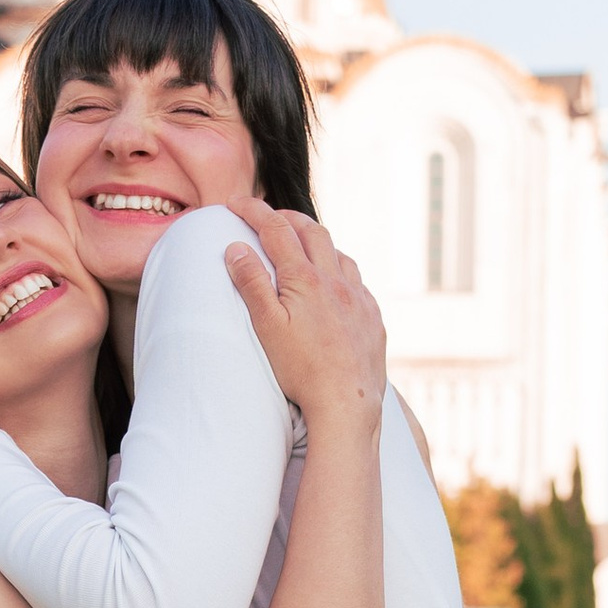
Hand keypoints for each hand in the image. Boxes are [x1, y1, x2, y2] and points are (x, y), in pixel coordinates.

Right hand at [222, 199, 385, 426]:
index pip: (275, 230)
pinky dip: (340, 272)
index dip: (253, 211)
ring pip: (339, 254)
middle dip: (288, 218)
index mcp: (305, 280)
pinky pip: (358, 282)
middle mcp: (336, 281)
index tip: (235, 204)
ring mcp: (359, 298)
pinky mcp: (372, 318)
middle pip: (312, 232)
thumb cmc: (302, 371)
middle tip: (269, 218)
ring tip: (302, 247)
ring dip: (318, 242)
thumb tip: (236, 248)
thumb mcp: (266, 327)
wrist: (347, 403)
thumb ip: (252, 284)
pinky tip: (335, 285)